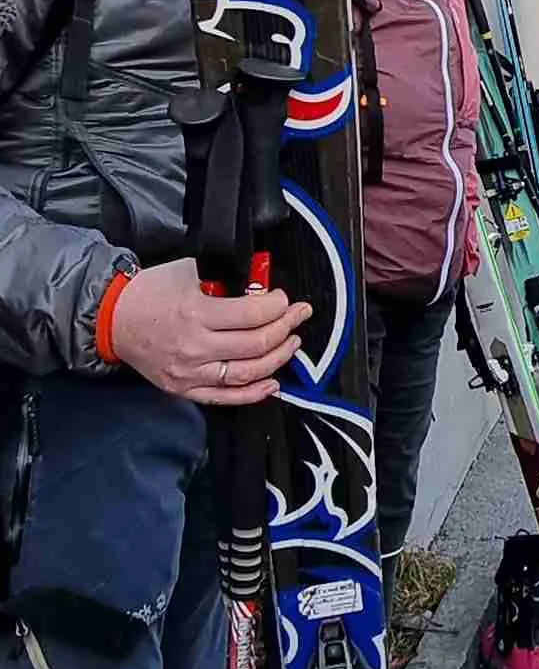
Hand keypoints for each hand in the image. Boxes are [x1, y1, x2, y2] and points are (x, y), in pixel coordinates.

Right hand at [109, 258, 308, 404]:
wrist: (111, 319)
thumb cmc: (147, 293)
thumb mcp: (187, 271)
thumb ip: (222, 276)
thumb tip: (257, 281)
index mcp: (196, 313)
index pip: (253, 314)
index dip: (277, 306)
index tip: (283, 299)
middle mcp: (195, 346)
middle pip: (256, 344)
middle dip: (286, 328)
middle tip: (297, 317)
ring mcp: (190, 372)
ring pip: (247, 373)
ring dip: (277, 359)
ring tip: (291, 344)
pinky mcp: (184, 389)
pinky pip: (225, 397)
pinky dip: (253, 393)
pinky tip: (272, 383)